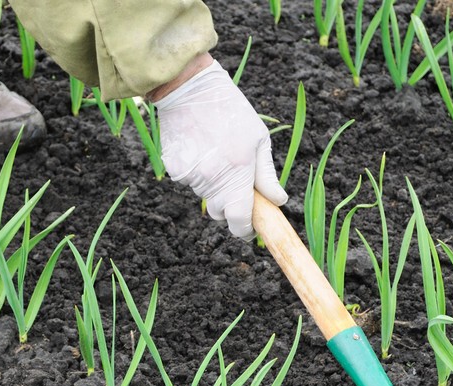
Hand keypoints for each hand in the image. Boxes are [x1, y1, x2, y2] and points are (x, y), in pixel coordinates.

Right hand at [153, 59, 287, 240]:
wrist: (190, 89)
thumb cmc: (231, 111)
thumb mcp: (258, 139)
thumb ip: (266, 175)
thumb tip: (278, 200)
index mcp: (238, 173)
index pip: (239, 219)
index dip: (245, 229)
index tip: (249, 229)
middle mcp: (212, 179)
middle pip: (220, 213)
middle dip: (230, 206)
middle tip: (236, 183)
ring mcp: (191, 175)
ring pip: (205, 196)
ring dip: (213, 186)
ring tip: (216, 154)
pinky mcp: (174, 169)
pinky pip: (189, 182)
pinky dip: (196, 173)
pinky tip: (199, 150)